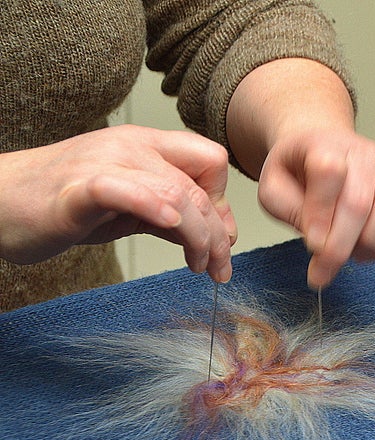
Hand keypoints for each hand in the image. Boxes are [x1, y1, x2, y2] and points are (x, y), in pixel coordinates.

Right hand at [0, 125, 236, 281]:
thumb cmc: (62, 204)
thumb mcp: (131, 210)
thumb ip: (172, 218)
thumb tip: (218, 235)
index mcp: (145, 146)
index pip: (211, 160)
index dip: (224, 200)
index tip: (220, 238)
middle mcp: (130, 148)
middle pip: (199, 184)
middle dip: (218, 234)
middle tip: (219, 269)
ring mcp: (103, 164)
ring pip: (175, 192)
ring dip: (198, 236)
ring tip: (198, 266)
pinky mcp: (78, 190)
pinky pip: (125, 190)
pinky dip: (155, 207)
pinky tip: (170, 227)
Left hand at [257, 128, 374, 288]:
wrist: (323, 152)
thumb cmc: (298, 172)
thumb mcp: (273, 187)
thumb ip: (289, 210)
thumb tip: (319, 241)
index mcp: (325, 146)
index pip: (328, 172)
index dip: (321, 214)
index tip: (312, 245)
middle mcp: (362, 154)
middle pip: (359, 202)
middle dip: (339, 246)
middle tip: (322, 271)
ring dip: (369, 244)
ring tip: (348, 255)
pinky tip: (364, 252)